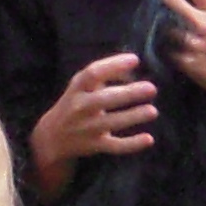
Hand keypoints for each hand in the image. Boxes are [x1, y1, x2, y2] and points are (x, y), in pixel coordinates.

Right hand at [29, 53, 158, 197]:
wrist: (52, 137)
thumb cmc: (75, 104)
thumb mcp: (81, 86)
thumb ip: (103, 75)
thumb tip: (132, 67)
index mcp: (77, 88)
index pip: (93, 73)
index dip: (113, 65)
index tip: (135, 60)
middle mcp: (79, 107)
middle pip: (104, 99)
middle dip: (128, 93)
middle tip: (151, 88)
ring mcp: (86, 128)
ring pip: (111, 122)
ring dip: (132, 116)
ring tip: (152, 111)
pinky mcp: (94, 145)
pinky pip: (114, 146)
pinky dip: (131, 144)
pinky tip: (148, 139)